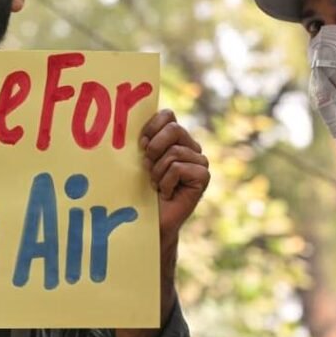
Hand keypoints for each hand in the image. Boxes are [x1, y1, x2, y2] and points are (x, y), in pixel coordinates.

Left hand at [140, 109, 209, 244]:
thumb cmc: (141, 190)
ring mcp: (199, 161)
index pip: (168, 115)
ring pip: (174, 152)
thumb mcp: (139, 160)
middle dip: (154, 147)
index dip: (151, 126)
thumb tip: (132, 122)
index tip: (140, 144)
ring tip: (157, 185)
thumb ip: (143, 140)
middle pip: (174, 128)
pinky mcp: (203, 176)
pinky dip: (166, 182)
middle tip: (147, 165)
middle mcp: (190, 146)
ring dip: (158, 171)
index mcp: (176, 138)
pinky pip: (178, 168)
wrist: (151, 221)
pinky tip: (166, 193)